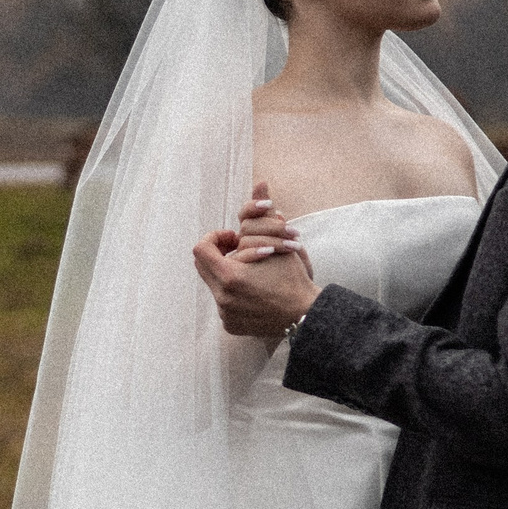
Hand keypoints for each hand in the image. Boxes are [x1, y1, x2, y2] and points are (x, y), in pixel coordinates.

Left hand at [193, 183, 318, 338]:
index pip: (201, 248)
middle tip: (240, 250)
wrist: (307, 315)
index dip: (217, 238)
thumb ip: (263, 214)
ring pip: (213, 284)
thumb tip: (260, 183)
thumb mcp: (279, 241)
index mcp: (230, 277)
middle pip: (202, 266)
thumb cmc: (294, 277)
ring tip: (250, 270)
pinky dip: (234, 293)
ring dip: (228, 272)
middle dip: (219, 254)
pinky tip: (254, 291)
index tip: (235, 238)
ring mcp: (225, 314)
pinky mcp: (231, 326)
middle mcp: (222, 298)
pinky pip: (223, 303)